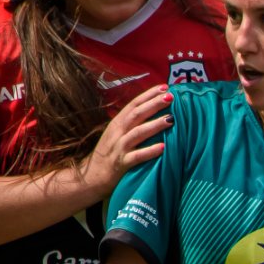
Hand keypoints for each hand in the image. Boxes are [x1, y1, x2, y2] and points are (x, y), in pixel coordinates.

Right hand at [72, 84, 172, 198]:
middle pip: (136, 114)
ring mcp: (119, 148)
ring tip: (171, 119)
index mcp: (117, 123)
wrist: (91, 177)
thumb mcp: (118, 135)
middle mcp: (117, 132)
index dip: (149, 95)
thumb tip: (152, 112)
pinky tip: (163, 148)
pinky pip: (137, 156)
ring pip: (137, 133)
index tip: (165, 86)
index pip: (134, 104)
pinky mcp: (121, 163)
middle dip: (154, 104)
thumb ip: (132, 124)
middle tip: (171, 96)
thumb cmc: (109, 154)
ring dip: (155, 125)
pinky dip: (150, 151)